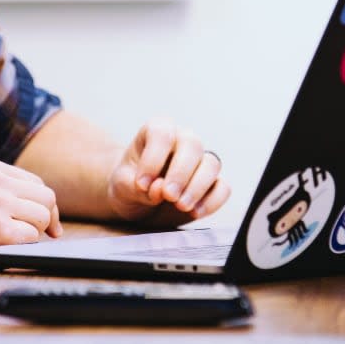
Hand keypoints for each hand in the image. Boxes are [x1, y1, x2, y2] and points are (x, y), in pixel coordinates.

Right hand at [0, 155, 60, 280]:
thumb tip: (34, 210)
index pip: (34, 182)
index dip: (41, 204)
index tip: (42, 222)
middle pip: (45, 197)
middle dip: (46, 219)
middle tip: (44, 236)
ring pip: (42, 217)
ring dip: (34, 234)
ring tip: (12, 244)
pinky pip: (32, 238)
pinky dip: (24, 248)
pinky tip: (6, 251)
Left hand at [106, 118, 229, 224]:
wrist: (137, 201)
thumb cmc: (128, 185)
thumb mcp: (121, 186)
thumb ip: (135, 187)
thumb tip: (160, 189)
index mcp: (158, 130)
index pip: (162, 134)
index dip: (153, 159)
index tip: (141, 183)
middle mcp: (183, 140)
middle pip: (193, 145)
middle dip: (181, 173)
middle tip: (169, 196)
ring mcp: (200, 161)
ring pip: (212, 164)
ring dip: (198, 187)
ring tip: (181, 206)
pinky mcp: (211, 184)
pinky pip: (223, 188)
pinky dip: (212, 201)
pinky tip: (194, 213)